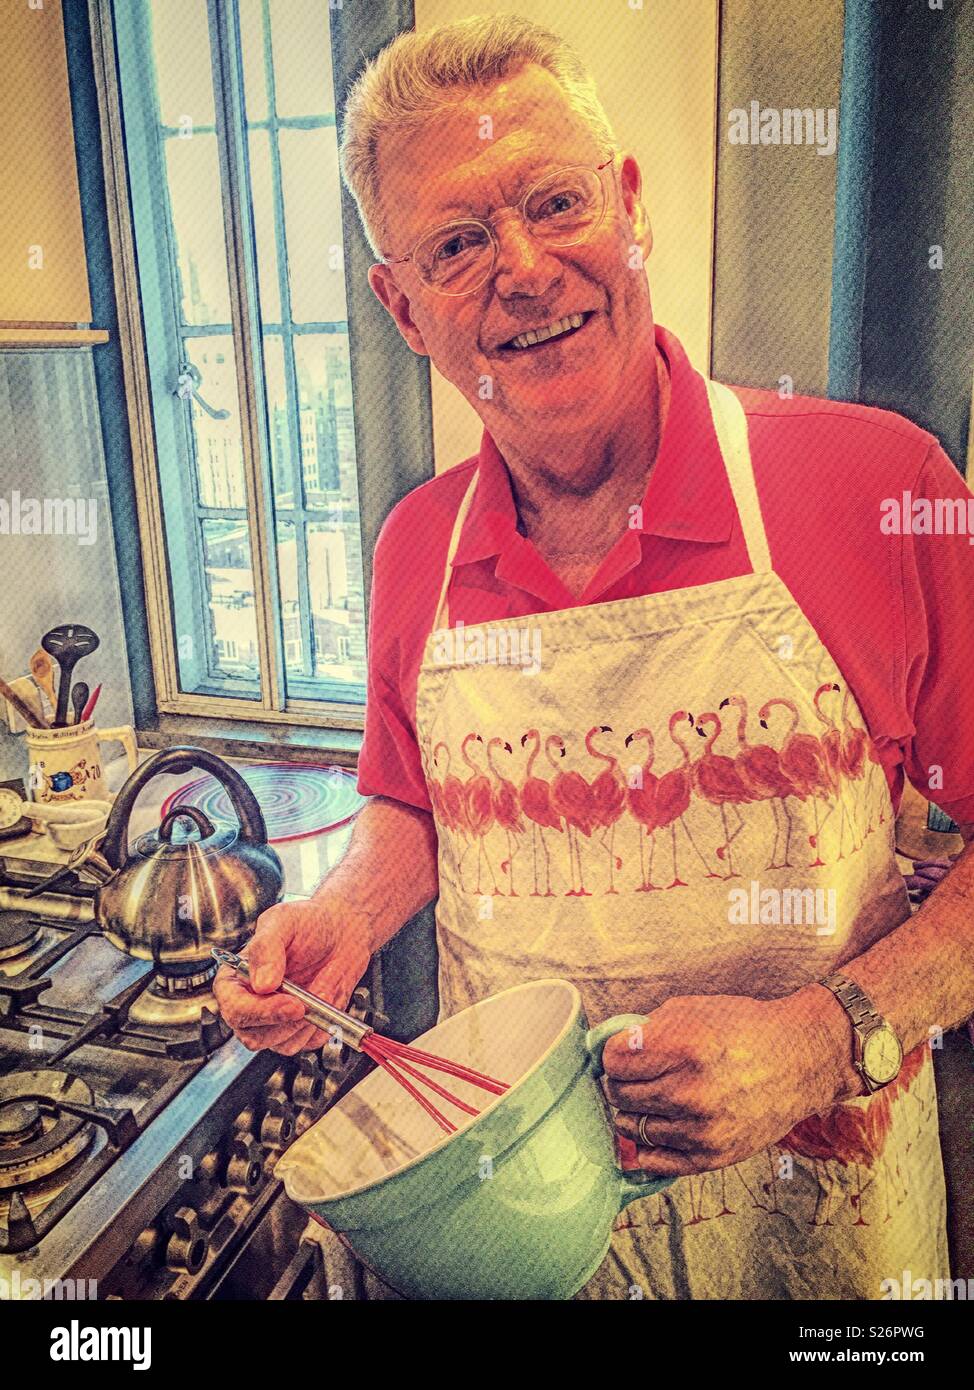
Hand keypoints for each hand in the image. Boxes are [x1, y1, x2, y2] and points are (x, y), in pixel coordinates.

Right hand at [212, 898, 372, 1055]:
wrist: (343, 932)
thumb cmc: (309, 923)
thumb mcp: (283, 921)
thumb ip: (267, 948)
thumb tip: (261, 984)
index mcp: (236, 979)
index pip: (235, 1009)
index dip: (261, 1012)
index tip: (292, 1003)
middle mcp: (251, 1004)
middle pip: (254, 1036)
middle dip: (285, 1022)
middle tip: (309, 1002)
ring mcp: (274, 1021)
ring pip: (282, 1044)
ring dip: (306, 1024)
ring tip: (320, 992)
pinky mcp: (299, 1030)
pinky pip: (307, 1044)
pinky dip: (321, 1027)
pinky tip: (326, 1001)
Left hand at [602, 989, 851, 1177]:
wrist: (802, 1059)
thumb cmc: (745, 1027)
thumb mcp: (692, 1009)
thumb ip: (648, 1029)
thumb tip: (612, 1050)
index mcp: (683, 1048)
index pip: (613, 1061)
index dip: (612, 1054)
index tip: (620, 1053)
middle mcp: (690, 1092)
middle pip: (619, 1095)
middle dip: (618, 1082)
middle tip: (631, 1076)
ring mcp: (701, 1129)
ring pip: (633, 1127)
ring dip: (633, 1111)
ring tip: (648, 1097)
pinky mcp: (713, 1156)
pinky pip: (657, 1160)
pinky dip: (646, 1146)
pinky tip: (652, 1126)